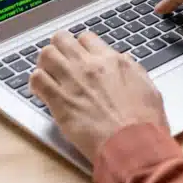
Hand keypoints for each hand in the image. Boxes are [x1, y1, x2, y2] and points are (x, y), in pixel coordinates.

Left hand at [30, 30, 168, 162]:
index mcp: (112, 61)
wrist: (132, 144)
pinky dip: (36, 83)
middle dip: (59, 48)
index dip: (80, 46)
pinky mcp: (59, 101)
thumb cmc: (143, 122)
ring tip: (48, 75)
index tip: (79, 56)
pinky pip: (37, 79)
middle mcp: (90, 65)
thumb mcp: (147, 86)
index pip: (86, 38)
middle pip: (62, 39)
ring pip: (46, 54)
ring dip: (45, 63)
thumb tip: (123, 62)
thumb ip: (132, 70)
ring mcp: (72, 81)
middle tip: (59, 61)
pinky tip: (42, 91)